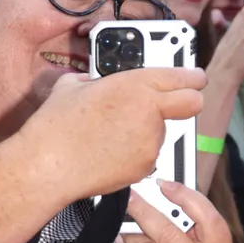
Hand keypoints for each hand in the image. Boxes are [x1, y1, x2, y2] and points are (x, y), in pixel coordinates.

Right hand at [18, 67, 205, 204]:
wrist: (47, 166)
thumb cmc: (55, 127)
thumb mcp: (71, 86)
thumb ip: (94, 80)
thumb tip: (96, 82)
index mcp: (135, 84)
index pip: (183, 77)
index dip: (192, 76)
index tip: (196, 77)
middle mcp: (150, 111)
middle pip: (194, 103)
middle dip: (191, 98)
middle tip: (179, 99)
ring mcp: (151, 141)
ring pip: (164, 131)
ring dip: (148, 129)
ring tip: (114, 133)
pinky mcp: (146, 165)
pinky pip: (149, 154)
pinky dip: (136, 152)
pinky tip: (111, 151)